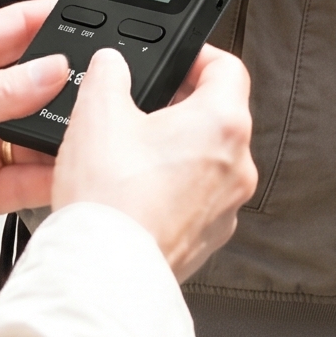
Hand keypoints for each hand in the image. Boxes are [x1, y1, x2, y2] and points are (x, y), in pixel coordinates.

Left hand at [0, 0, 68, 236]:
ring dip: (61, 129)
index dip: (45, 17)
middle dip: (61, 79)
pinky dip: (52, 174)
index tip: (84, 13)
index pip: (9, 29)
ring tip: (84, 125)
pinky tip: (66, 166)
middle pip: (31, 80)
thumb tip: (51, 69)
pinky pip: (30, 177)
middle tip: (94, 75)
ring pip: (36, 129)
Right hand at [51, 45, 256, 283]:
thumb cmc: (109, 202)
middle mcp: (238, 164)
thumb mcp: (97, 115)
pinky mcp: (207, 238)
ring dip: (173, 153)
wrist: (100, 278)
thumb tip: (111, 64)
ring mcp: (226, 206)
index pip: (227, 68)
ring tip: (130, 156)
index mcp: (223, 123)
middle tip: (141, 112)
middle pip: (216, 116)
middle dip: (179, 109)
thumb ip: (109, 74)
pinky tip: (134, 196)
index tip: (174, 62)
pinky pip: (195, 200)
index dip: (198, 58)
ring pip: (205, 161)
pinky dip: (170, 192)